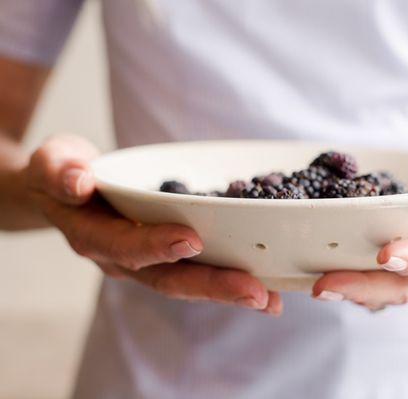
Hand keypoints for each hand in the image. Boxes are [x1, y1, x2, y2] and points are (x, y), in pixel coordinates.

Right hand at [25, 134, 282, 315]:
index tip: (191, 239)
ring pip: (189, 284)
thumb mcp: (53, 163)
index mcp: (95, 236)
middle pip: (168, 279)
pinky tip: (269, 291)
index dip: (156, 245)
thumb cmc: (64, 173)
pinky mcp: (170, 258)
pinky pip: (201, 273)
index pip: (125, 246)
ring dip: (229, 292)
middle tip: (255, 292)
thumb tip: (79, 180)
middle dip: (212, 286)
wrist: (69, 191)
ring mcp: (148, 263)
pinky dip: (233, 283)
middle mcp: (124, 259)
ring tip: (269, 299)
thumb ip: (60, 170)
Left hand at [312, 154, 407, 310]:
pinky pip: (376, 280)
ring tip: (315, 287)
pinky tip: (317, 274)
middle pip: (403, 287)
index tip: (387, 254)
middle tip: (324, 286)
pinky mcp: (405, 268)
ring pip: (384, 290)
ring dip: (349, 291)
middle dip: (364, 288)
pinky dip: (349, 279)